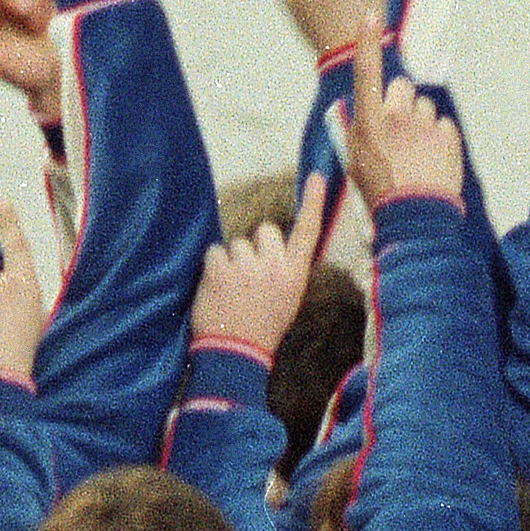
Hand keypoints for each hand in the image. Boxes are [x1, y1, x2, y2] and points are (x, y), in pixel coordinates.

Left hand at [191, 176, 333, 360]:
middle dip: (255, 246)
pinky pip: (215, 251)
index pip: (308, 231)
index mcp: (295, 275)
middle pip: (265, 230)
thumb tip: (272, 247)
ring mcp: (248, 267)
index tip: (317, 176)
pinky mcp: (222, 270)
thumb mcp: (287, 300)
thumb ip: (284, 270)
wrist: (236, 354)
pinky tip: (217, 288)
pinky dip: (212, 267)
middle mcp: (275, 266)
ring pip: (237, 242)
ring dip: (231, 260)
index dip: (313, 202)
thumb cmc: (262, 328)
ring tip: (232, 290)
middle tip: (249, 277)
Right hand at [339, 20, 461, 217]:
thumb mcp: (356, 163)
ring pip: (425, 107)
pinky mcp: (448, 137)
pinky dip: (439, 139)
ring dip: (421, 124)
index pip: (366, 73)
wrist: (415, 220)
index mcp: (369, 124)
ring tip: (416, 156)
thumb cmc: (380, 193)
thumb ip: (358, 131)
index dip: (368, 42)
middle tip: (399, 134)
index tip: (370, 16)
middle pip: (402, 88)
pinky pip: (443, 125)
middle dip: (402, 102)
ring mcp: (425, 126)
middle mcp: (396, 118)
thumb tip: (360, 111)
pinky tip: (432, 161)